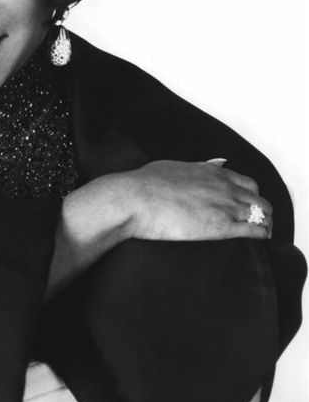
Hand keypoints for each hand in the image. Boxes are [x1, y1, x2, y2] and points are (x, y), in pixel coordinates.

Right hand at [121, 159, 272, 240]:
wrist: (136, 199)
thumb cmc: (146, 183)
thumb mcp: (174, 166)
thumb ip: (198, 166)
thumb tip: (214, 163)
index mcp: (212, 172)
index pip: (247, 183)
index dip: (251, 195)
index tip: (248, 203)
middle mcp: (224, 187)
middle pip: (258, 199)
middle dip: (262, 209)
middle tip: (259, 219)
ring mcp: (225, 206)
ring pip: (261, 214)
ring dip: (265, 222)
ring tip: (264, 230)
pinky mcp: (222, 226)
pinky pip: (254, 230)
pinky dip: (262, 233)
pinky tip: (262, 237)